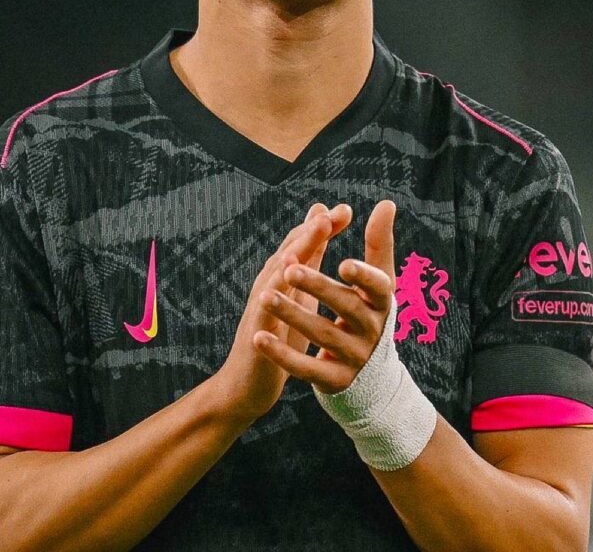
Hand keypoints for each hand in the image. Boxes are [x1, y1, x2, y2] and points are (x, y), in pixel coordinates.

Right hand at [216, 202, 352, 422]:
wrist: (247, 381)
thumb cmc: (278, 332)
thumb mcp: (298, 291)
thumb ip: (311, 257)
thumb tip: (323, 225)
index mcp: (284, 276)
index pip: (304, 245)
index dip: (323, 228)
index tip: (345, 210)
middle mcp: (270, 286)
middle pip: (288, 254)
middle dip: (308, 235)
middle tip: (326, 217)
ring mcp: (260, 309)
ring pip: (274, 279)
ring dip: (287, 261)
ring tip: (303, 247)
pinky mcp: (256, 336)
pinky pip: (261, 317)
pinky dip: (267, 302)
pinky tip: (275, 291)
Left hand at [252, 199, 396, 393]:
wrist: (371, 376)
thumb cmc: (369, 313)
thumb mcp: (378, 282)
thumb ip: (379, 243)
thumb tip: (386, 203)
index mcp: (382, 303)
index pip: (379, 287)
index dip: (363, 277)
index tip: (343, 263)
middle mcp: (372, 331)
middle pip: (345, 307)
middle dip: (317, 287)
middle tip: (289, 269)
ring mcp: (353, 358)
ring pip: (321, 334)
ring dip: (292, 314)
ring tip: (265, 296)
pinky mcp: (333, 380)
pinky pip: (305, 368)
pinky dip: (281, 354)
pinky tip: (259, 337)